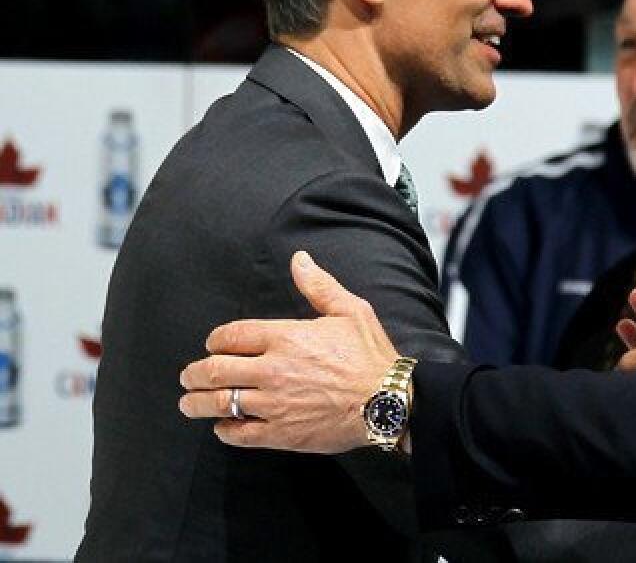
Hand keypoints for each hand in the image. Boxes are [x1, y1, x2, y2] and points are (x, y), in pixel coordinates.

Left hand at [179, 251, 398, 452]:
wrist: (389, 402)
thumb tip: (299, 260)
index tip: (212, 345)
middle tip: (188, 376)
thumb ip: (319, 286)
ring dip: (197, 403)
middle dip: (194, 373)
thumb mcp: (351, 311)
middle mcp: (273, 369)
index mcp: (286, 337)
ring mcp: (274, 404)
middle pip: (215, 370)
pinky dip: (224, 430)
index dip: (215, 340)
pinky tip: (223, 427)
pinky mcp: (281, 434)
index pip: (231, 336)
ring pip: (220, 404)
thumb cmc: (372, 356)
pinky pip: (239, 434)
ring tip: (189, 404)